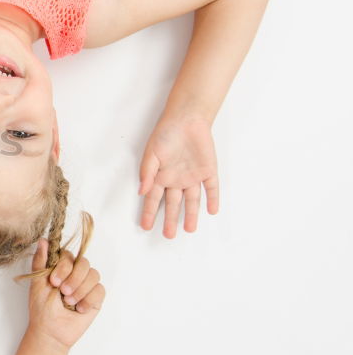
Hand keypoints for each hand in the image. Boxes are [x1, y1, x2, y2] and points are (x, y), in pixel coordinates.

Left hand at [24, 240, 103, 349]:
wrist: (50, 331)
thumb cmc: (41, 308)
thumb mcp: (37, 283)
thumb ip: (41, 261)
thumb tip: (42, 240)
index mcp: (61, 268)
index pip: (69, 255)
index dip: (64, 266)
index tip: (54, 281)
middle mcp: (75, 274)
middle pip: (84, 263)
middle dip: (73, 278)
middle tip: (63, 292)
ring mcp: (86, 285)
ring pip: (94, 275)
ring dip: (80, 290)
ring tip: (69, 302)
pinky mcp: (95, 298)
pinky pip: (100, 290)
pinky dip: (88, 299)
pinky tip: (79, 309)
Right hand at [138, 113, 218, 237]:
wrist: (187, 119)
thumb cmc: (165, 133)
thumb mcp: (151, 153)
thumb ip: (148, 173)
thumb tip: (143, 191)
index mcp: (160, 176)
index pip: (153, 199)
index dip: (148, 213)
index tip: (145, 226)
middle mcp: (176, 180)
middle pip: (172, 204)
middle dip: (170, 220)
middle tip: (167, 235)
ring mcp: (193, 176)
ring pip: (192, 200)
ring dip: (191, 215)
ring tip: (189, 230)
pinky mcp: (208, 171)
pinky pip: (211, 188)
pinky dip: (212, 199)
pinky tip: (211, 210)